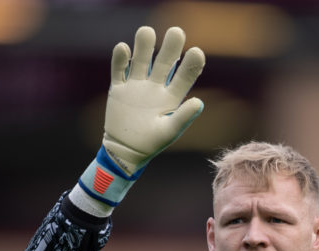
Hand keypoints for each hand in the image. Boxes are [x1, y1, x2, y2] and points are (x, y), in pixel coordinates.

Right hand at [102, 26, 204, 174]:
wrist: (125, 151)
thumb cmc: (152, 143)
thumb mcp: (169, 131)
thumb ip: (183, 117)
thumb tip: (199, 102)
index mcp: (172, 97)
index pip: (184, 77)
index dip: (191, 65)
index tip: (197, 52)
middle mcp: (156, 87)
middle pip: (165, 62)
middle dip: (170, 47)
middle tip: (177, 32)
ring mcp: (137, 86)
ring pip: (141, 60)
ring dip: (144, 46)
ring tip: (147, 32)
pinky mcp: (119, 88)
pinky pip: (119, 70)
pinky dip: (120, 59)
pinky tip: (123, 48)